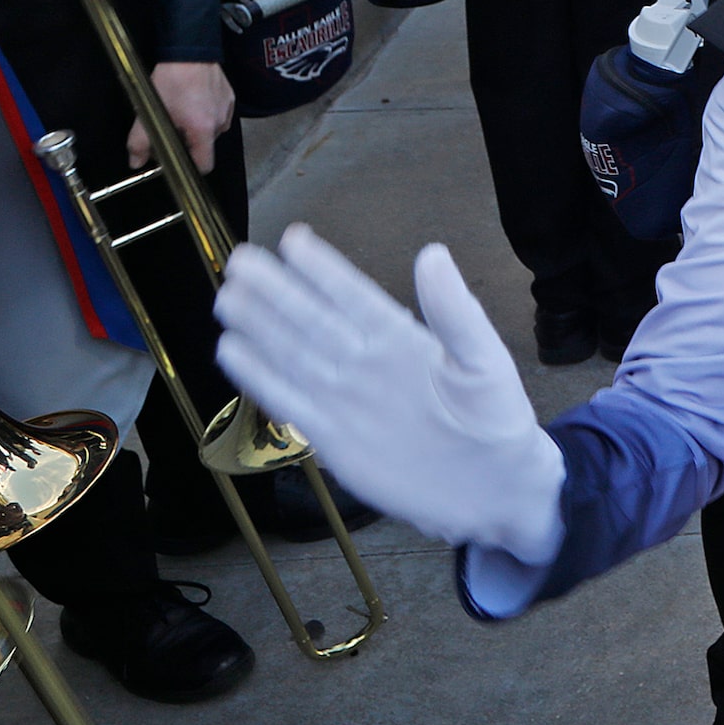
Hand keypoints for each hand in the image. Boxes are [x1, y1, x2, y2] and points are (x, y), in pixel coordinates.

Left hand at [132, 62, 234, 173]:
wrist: (189, 51)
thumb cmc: (172, 79)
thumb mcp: (149, 111)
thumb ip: (140, 141)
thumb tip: (136, 161)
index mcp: (202, 130)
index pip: (204, 165)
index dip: (191, 166)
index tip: (179, 159)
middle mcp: (220, 123)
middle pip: (205, 147)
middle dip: (189, 141)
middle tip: (173, 125)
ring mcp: (227, 110)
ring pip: (212, 131)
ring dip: (198, 127)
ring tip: (184, 110)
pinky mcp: (230, 99)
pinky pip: (218, 115)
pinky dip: (206, 113)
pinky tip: (194, 100)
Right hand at [215, 227, 565, 561]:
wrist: (493, 486)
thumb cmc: (495, 417)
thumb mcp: (482, 359)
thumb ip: (454, 311)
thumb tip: (432, 253)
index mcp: (403, 339)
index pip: (353, 296)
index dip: (323, 269)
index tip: (293, 239)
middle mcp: (368, 364)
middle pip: (312, 321)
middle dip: (276, 291)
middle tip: (241, 260)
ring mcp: (348, 400)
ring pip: (294, 355)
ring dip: (261, 328)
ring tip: (228, 296)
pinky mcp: (333, 439)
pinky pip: (290, 402)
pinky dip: (261, 380)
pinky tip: (233, 353)